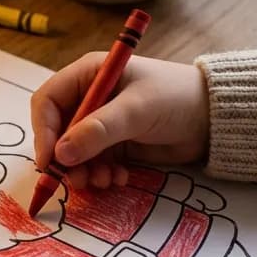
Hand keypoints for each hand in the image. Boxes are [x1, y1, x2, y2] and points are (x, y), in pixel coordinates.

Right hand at [31, 54, 209, 189]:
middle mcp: (90, 97)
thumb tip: (61, 154)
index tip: (50, 160)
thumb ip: (98, 130)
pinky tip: (119, 178)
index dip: (44, 131)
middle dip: (66, 158)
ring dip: (84, 170)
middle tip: (78, 180)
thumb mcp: (136, 110)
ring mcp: (102, 122)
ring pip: (75, 152)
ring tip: (104, 181)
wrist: (212, 118)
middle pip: (58, 131)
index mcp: (88, 75)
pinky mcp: (115, 144)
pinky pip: (94, 163)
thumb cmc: (175, 98)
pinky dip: (101, 174)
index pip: (48, 101)